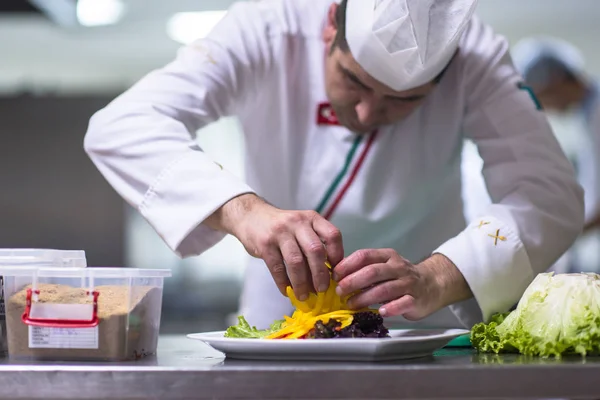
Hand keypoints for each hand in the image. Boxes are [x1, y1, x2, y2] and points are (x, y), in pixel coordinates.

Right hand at [205, 194, 343, 300]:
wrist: (251, 215)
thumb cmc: (282, 227)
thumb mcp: (301, 226)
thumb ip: (315, 243)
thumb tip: (328, 275)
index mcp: (311, 218)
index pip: (332, 235)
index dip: (337, 256)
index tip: (336, 273)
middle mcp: (298, 222)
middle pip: (315, 251)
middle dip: (320, 275)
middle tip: (322, 290)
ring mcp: (280, 232)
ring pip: (296, 261)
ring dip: (301, 283)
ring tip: (304, 296)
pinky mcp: (265, 243)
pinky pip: (277, 268)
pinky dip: (283, 283)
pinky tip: (287, 291)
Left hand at [333, 249, 471, 319]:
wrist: (432, 284)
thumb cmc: (400, 277)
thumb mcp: (383, 267)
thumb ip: (364, 269)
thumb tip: (337, 277)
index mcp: (387, 256)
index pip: (364, 256)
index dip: (347, 265)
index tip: (335, 276)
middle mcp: (398, 267)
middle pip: (373, 272)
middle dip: (353, 281)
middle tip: (340, 291)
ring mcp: (408, 283)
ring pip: (385, 289)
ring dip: (365, 297)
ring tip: (352, 304)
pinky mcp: (416, 299)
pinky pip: (403, 302)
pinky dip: (391, 307)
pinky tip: (381, 311)